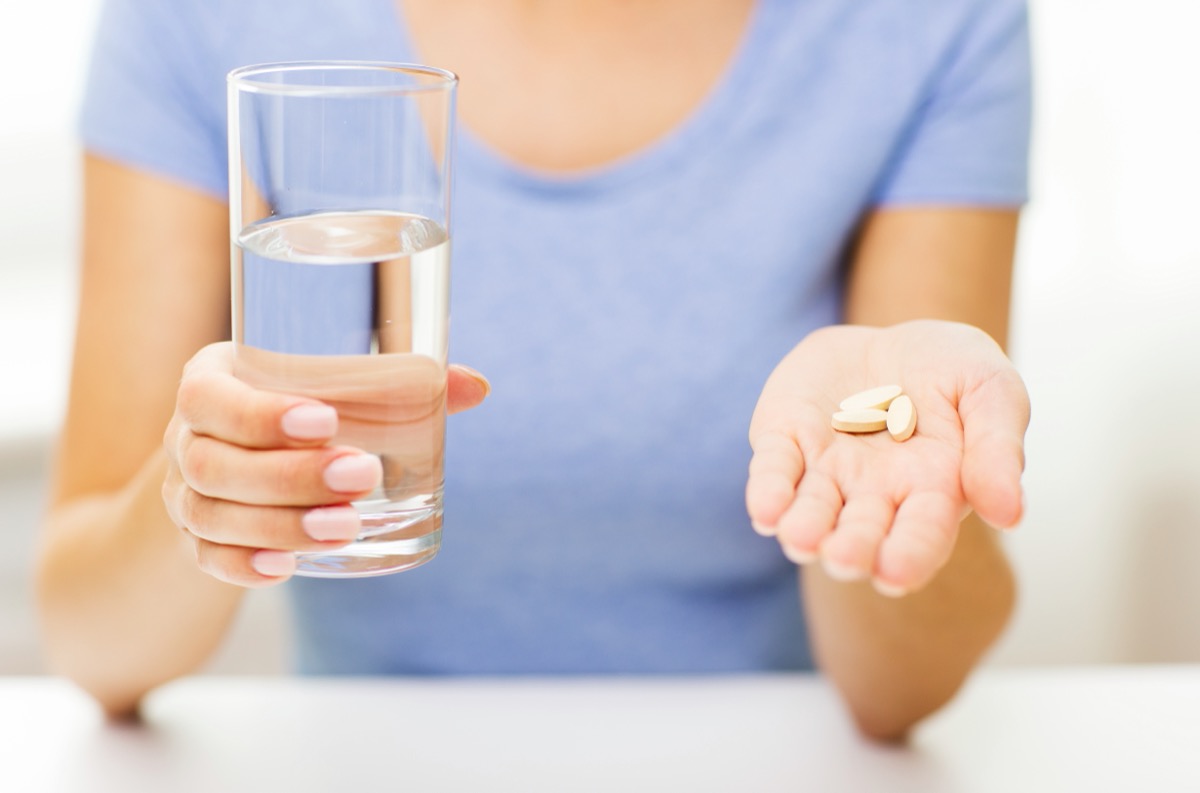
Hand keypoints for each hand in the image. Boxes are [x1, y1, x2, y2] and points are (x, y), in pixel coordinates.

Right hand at [162, 342, 488, 586]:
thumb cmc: (297, 406)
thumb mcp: (333, 386)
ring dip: (280, 524)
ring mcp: (186, 493)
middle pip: (217, 464)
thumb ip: (398, 383)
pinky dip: (244, 566)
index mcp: (213, 381)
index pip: (211, 396)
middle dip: (291, 476)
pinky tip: (286, 568)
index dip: (261, 413)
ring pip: (214, 515)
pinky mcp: (197, 540)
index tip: (326, 421)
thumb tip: (476, 386)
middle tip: (363, 476)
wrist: (237, 454)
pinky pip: (207, 558)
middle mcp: (187, 437)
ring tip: (345, 527)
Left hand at [745, 320, 1028, 596]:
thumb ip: (998, 448)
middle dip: (851, 548)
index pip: (922, 533)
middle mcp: (874, 493)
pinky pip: (774, 470)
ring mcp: (826, 471)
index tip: (896, 574)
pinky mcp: (786, 438)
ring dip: (804, 527)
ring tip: (799, 538)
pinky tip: (766, 509)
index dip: (909, 555)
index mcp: (932, 490)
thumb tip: (1008, 514)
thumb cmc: (953, 372)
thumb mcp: (991, 390)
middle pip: (861, 532)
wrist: (893, 339)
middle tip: (844, 559)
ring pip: (812, 509)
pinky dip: (768, 490)